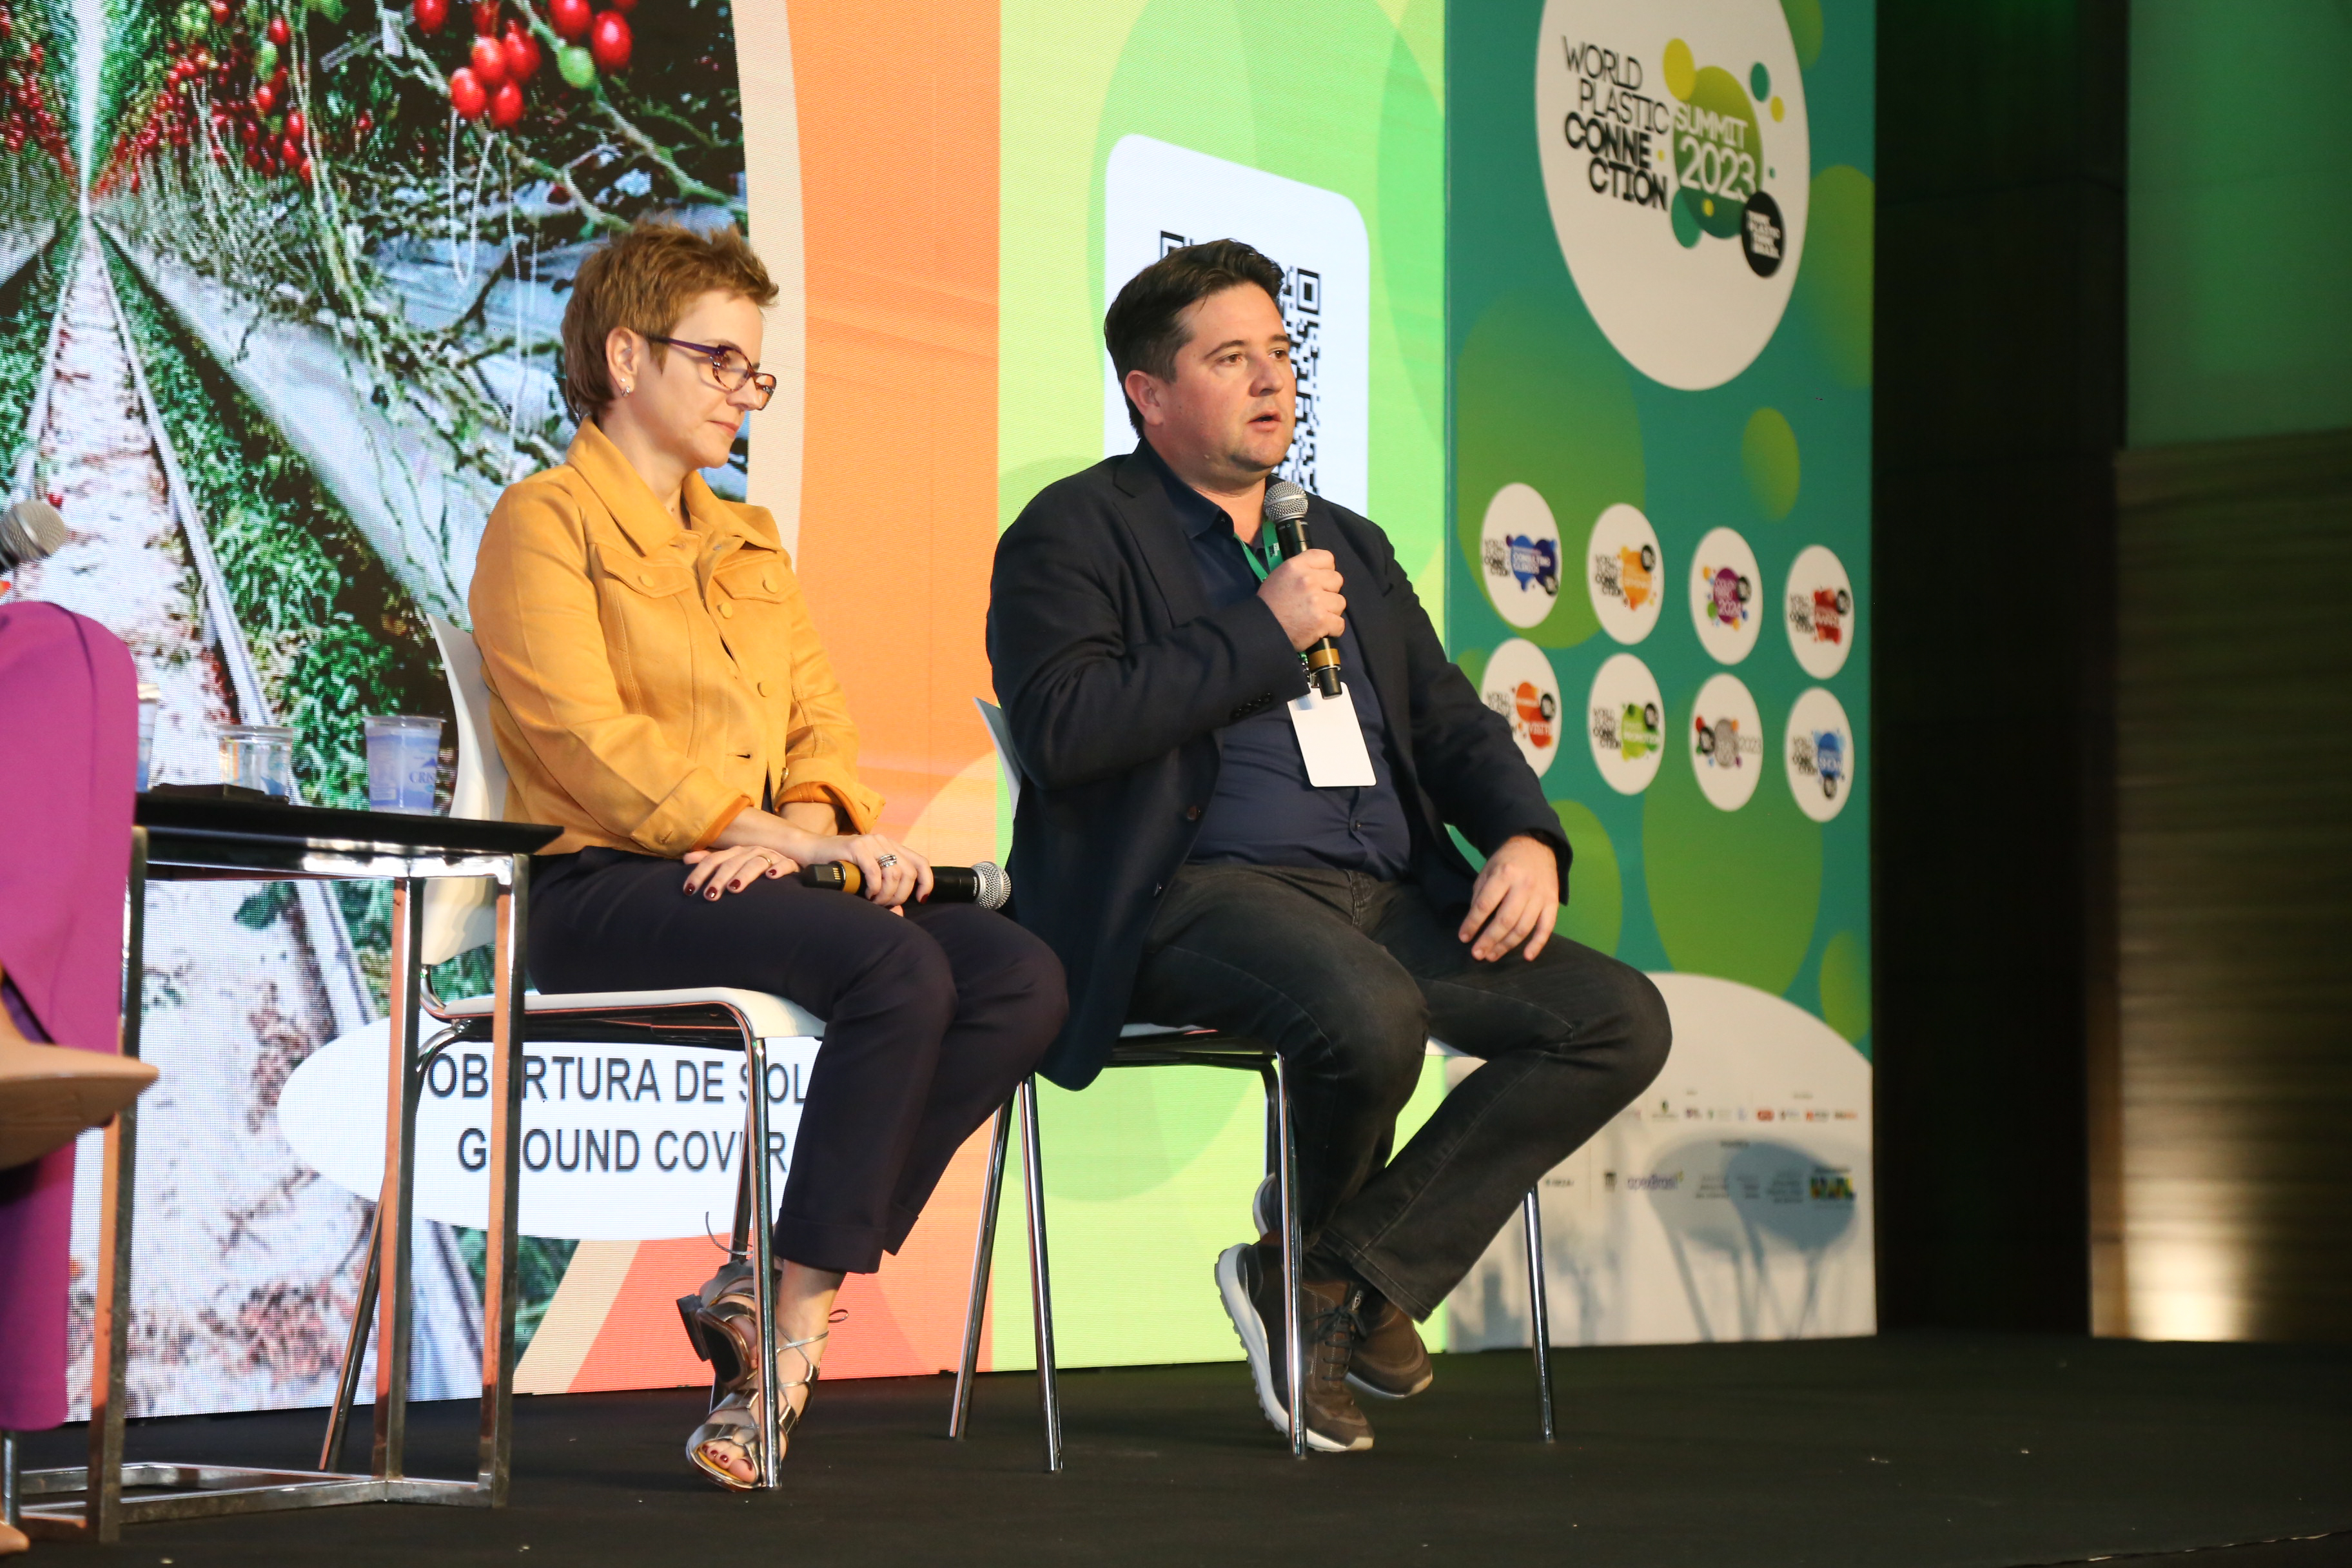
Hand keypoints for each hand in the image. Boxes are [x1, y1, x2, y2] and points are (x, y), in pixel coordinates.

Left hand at [682, 843, 797, 899]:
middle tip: (710, 896)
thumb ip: (711, 861)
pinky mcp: (789, 863)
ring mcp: (770, 856)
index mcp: (736, 852)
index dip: (699, 873)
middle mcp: (751, 851)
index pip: (713, 860)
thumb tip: (685, 858)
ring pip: (754, 864)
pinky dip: (778, 869)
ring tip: (734, 889)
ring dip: (743, 875)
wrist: (790, 861)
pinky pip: (784, 865)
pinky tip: (771, 877)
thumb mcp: (732, 863)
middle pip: (731, 863)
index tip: (688, 890)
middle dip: (719, 879)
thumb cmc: (756, 867)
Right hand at [809, 832, 930, 907]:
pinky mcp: (855, 847)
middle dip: (900, 895)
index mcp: (890, 847)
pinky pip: (874, 872)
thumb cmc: (839, 869)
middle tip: (886, 905)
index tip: (921, 898)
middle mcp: (883, 842)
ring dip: (886, 894)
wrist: (810, 852)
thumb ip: (884, 892)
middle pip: (908, 872)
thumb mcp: (866, 879)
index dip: (926, 881)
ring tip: (874, 901)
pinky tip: (866, 894)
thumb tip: (900, 911)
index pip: (920, 862)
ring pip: (894, 873)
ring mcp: (870, 843)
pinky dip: (873, 888)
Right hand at [1257, 548, 1345, 651]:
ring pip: (1340, 602)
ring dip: (1331, 611)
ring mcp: (1316, 600)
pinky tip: (1320, 629)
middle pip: (1337, 579)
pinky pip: (1340, 623)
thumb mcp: (1280, 575)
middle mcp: (1308, 580)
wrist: (1262, 629)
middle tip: (1316, 601)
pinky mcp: (1321, 620)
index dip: (1327, 570)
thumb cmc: (1270, 603)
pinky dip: (1332, 629)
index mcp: (1296, 566)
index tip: (1320, 580)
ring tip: (1317, 616)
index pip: (1327, 558)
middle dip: (1329, 591)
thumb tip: (1322, 572)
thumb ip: (1301, 570)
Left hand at [1458, 834, 1558, 962]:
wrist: (1537, 847)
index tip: (1464, 937)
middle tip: (1477, 954)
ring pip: (1524, 927)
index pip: (1485, 904)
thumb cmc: (1507, 862)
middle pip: (1505, 920)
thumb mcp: (1488, 871)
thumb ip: (1480, 895)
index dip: (1473, 923)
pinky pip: (1547, 928)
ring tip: (1492, 955)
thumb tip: (1474, 924)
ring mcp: (1541, 896)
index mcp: (1504, 874)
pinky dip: (1538, 944)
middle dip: (1489, 940)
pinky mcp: (1553, 903)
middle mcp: (1524, 886)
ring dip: (1507, 945)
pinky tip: (1527, 957)